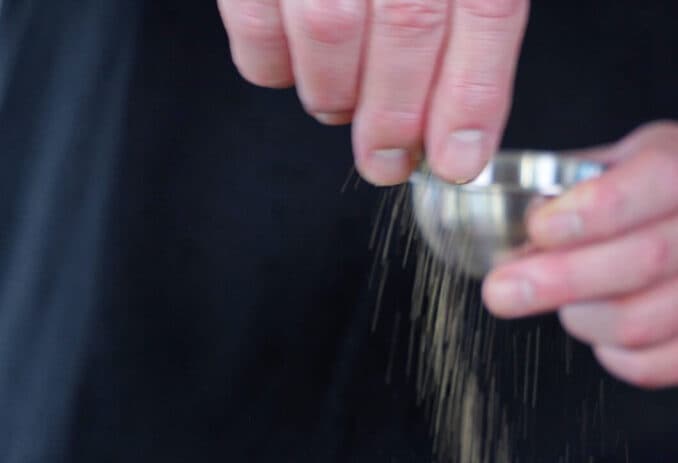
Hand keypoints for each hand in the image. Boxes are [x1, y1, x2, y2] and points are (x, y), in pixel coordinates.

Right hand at [217, 0, 528, 185]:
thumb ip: (468, 5)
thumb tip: (461, 115)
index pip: (485, 7)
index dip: (471, 97)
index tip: (457, 158)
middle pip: (409, 25)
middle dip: (397, 116)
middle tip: (387, 158)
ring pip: (330, 28)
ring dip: (334, 92)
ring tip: (338, 104)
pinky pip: (256, 20)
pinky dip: (271, 63)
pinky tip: (290, 66)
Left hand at [483, 122, 677, 387]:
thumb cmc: (665, 196)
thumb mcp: (633, 162)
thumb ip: (580, 183)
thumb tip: (525, 219)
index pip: (658, 181)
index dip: (592, 211)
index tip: (539, 227)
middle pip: (645, 260)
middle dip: (561, 278)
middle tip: (503, 289)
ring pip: (638, 322)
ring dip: (581, 317)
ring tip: (567, 304)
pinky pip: (649, 366)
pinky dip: (610, 356)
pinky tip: (602, 332)